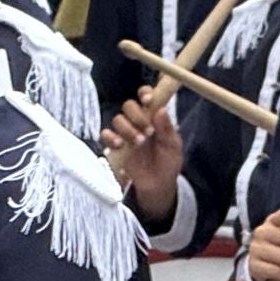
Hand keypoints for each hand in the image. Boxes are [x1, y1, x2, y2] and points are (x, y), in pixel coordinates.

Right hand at [102, 89, 181, 221]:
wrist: (157, 186)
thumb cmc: (168, 163)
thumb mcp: (173, 146)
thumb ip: (167, 128)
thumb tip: (161, 110)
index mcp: (154, 117)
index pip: (146, 97)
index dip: (145, 94)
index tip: (148, 101)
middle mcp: (138, 121)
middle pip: (129, 106)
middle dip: (137, 116)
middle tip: (148, 131)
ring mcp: (126, 133)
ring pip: (118, 119)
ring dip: (127, 128)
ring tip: (139, 142)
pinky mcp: (115, 146)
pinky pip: (106, 135)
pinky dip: (111, 137)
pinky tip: (120, 145)